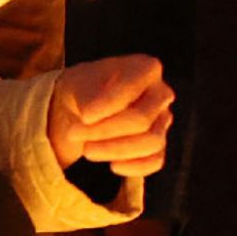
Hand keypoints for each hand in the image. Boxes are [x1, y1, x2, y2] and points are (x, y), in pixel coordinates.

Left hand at [47, 55, 174, 176]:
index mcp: (145, 68)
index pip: (133, 88)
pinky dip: (134, 166)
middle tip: (73, 133)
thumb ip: (88, 96)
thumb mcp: (80, 84)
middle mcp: (160, 93)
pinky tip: (112, 165)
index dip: (108, 105)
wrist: (85, 106)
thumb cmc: (85, 89)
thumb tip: (91, 117)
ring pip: (151, 142)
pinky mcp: (159, 144)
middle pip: (142, 119)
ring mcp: (163, 120)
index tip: (84, 116)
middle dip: (104, 131)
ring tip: (86, 149)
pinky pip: (156, 160)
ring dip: (114, 150)